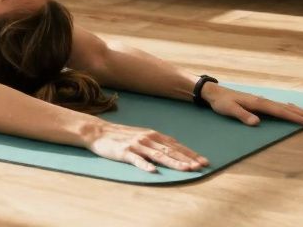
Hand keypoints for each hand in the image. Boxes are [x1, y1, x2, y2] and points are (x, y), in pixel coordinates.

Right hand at [84, 120, 208, 172]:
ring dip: (173, 162)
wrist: (98, 131)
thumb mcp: (142, 136)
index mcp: (153, 135)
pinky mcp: (124, 152)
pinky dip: (145, 165)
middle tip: (201, 166)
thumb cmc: (121, 135)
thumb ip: (157, 143)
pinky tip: (153, 171)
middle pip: (170, 150)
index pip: (176, 145)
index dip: (190, 153)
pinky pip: (136, 159)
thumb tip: (175, 150)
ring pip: (158, 155)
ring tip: (186, 169)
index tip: (204, 161)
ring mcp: (136, 145)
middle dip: (187, 159)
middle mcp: (147, 138)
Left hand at [201, 83, 302, 126]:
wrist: (215, 92)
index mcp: (259, 103)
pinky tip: (295, 109)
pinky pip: (279, 105)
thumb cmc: (221, 102)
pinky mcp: (260, 102)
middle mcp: (264, 100)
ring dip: (300, 111)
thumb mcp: (229, 109)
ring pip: (285, 106)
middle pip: (287, 108)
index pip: (281, 111)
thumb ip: (242, 115)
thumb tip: (257, 123)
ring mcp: (263, 100)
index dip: (296, 117)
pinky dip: (290, 108)